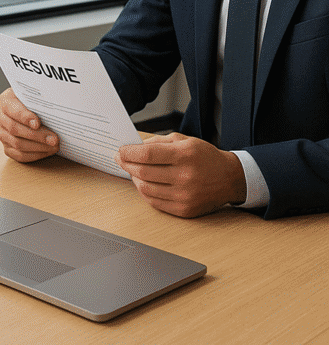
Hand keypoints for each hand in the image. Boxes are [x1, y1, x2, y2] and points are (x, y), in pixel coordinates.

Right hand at [0, 87, 58, 161]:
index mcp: (5, 101)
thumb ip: (38, 99)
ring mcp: (2, 133)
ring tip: (54, 146)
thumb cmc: (33, 101)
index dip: (24, 117)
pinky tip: (48, 151)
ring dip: (38, 147)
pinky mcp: (7, 147)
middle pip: (15, 129)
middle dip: (37, 135)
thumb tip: (53, 107)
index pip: (12, 109)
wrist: (28, 108)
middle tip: (53, 139)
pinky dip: (36, 155)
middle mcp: (0, 117)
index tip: (37, 123)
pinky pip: (20, 155)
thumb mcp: (34, 95)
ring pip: (17, 144)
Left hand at [115, 133, 246, 217]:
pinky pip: (154, 202)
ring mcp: (185, 196)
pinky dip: (144, 192)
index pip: (146, 155)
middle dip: (127, 164)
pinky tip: (143, 183)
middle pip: (143, 172)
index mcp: (184, 155)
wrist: (230, 178)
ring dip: (134, 178)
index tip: (120, 151)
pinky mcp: (184, 210)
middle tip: (121, 159)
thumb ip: (158, 142)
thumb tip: (134, 147)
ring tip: (132, 170)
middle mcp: (185, 177)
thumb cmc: (205, 156)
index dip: (128, 153)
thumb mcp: (184, 140)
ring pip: (145, 189)